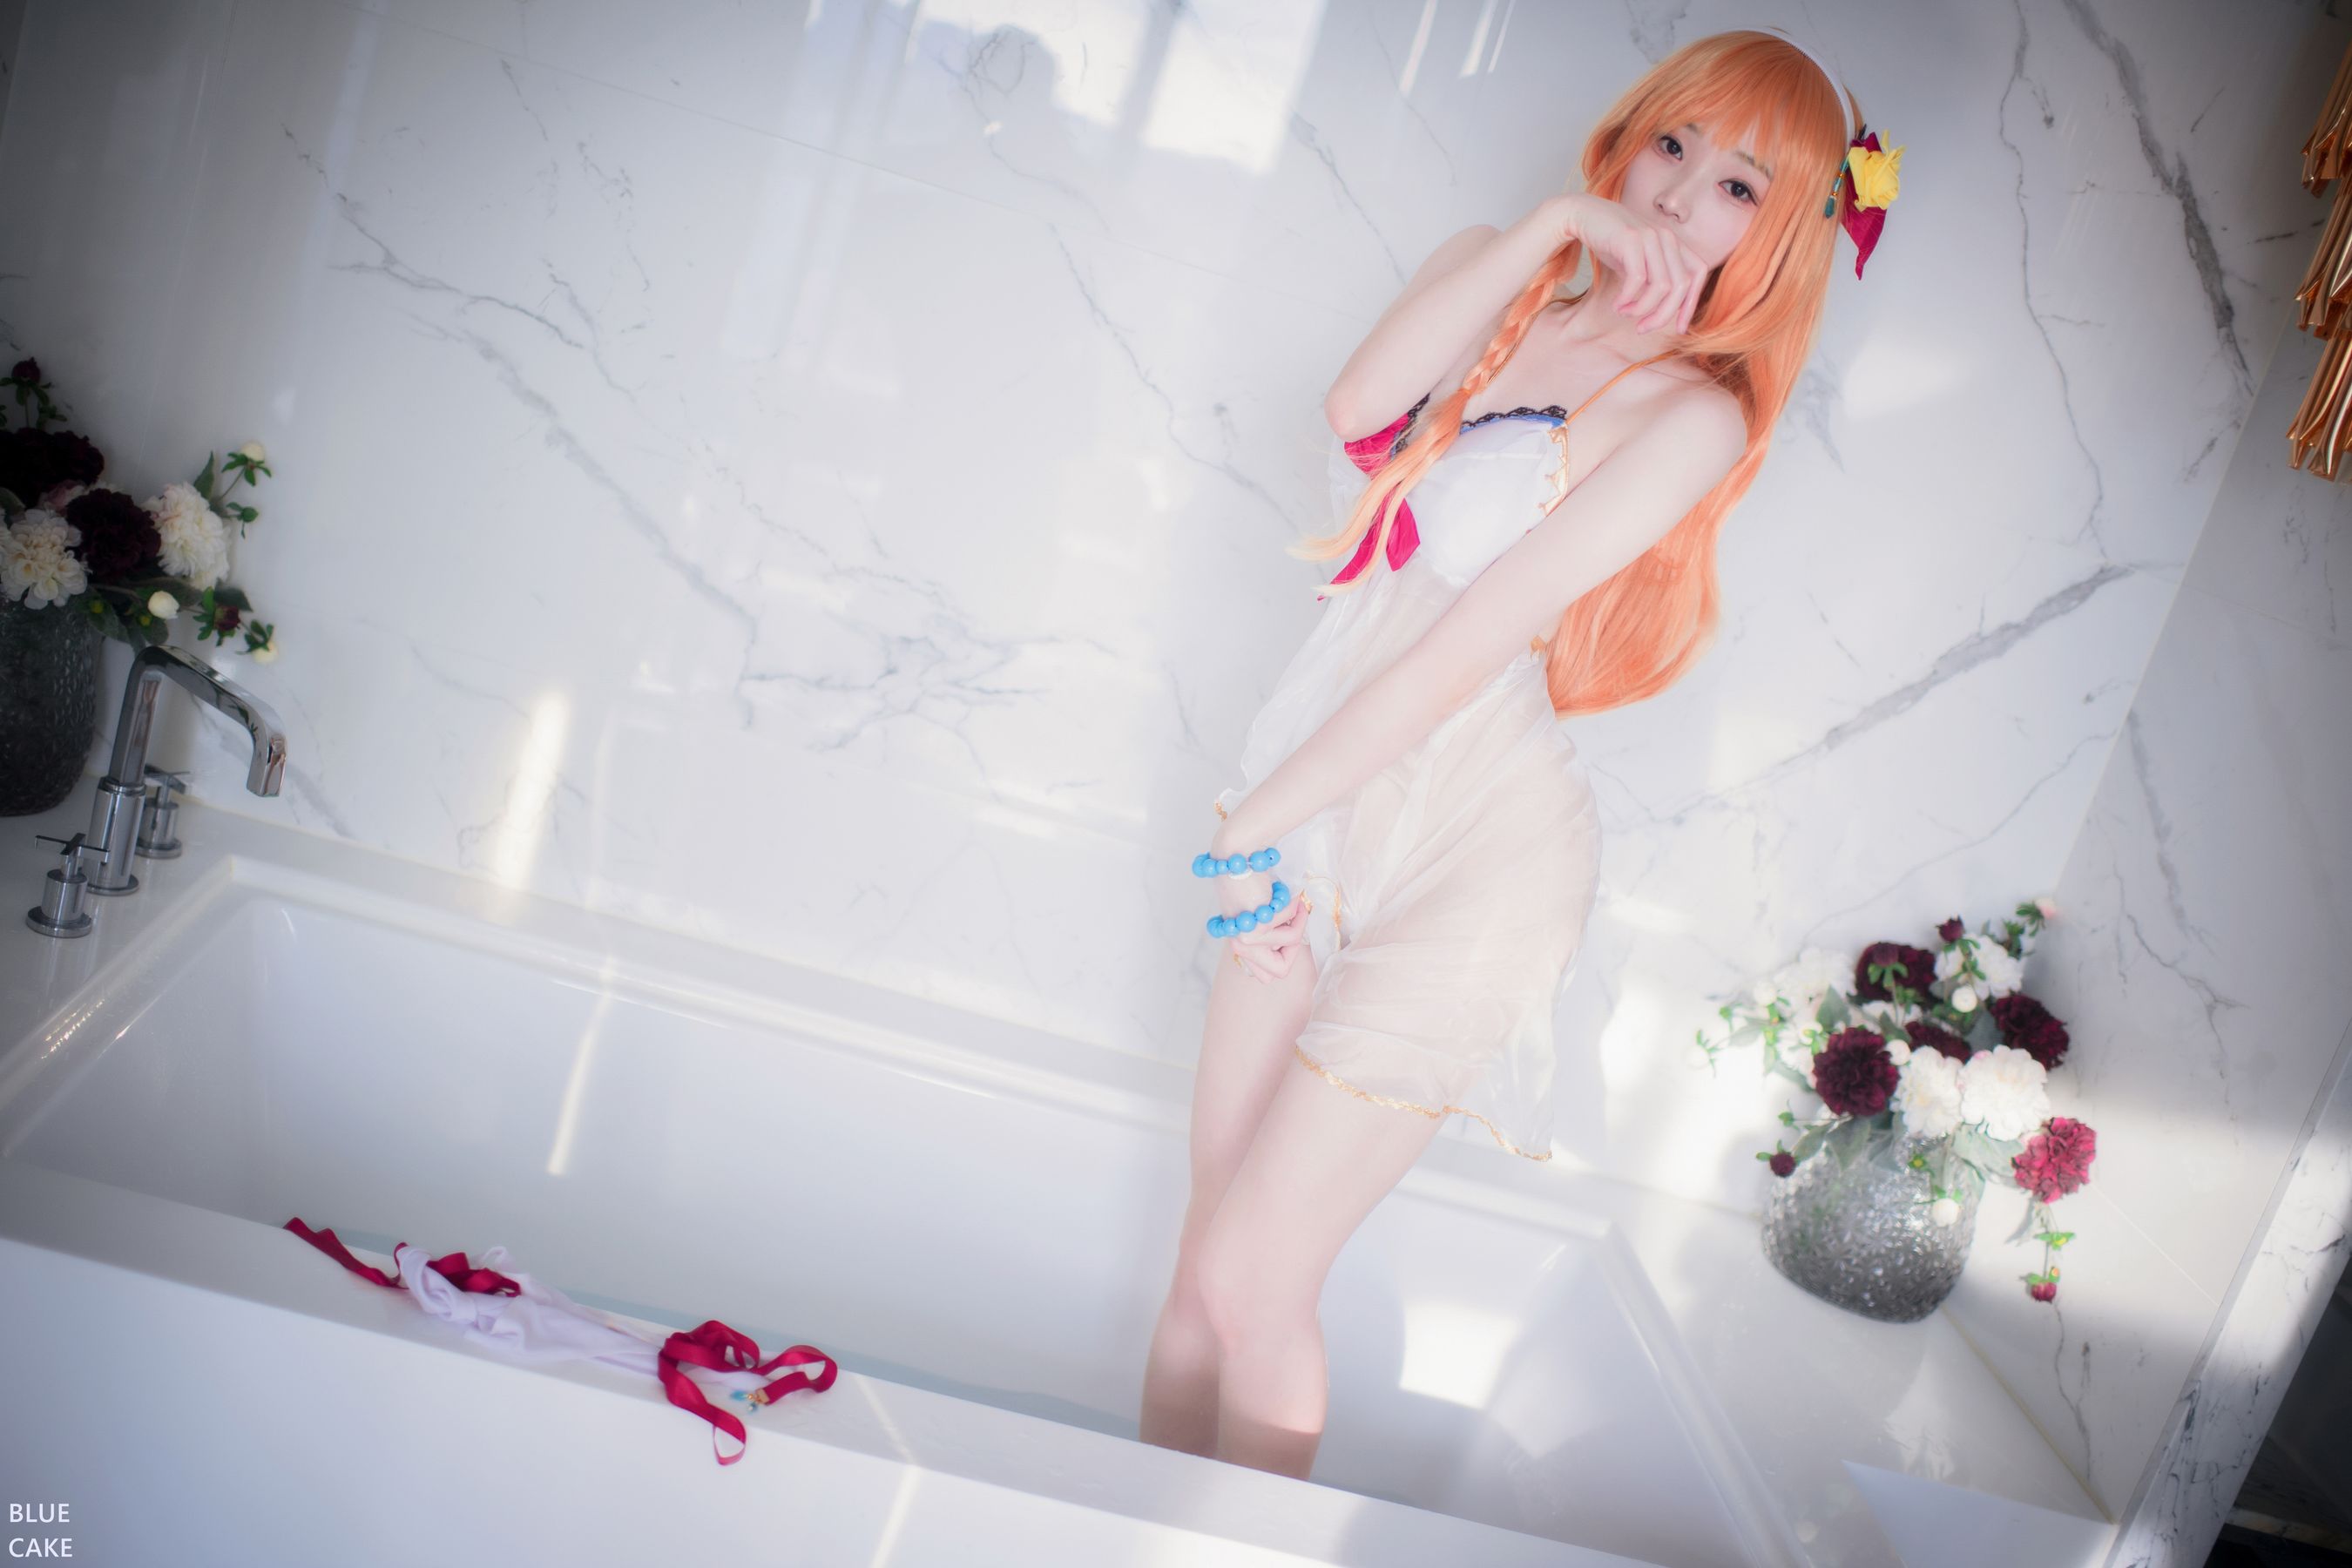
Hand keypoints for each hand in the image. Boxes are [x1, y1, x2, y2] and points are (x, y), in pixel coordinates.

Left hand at [1218, 870, 1306, 983]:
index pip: (1267, 975)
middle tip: (1292, 917)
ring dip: (1296, 917)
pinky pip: (1291, 923)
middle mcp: (1239, 945)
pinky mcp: (1256, 927)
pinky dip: (1291, 905)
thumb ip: (1271, 935)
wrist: (1238, 857)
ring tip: (1285, 898)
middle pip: (1280, 971)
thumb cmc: (1251, 881)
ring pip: (1291, 942)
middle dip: (1294, 943)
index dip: (1285, 955)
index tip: (1286, 928)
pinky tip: (1279, 891)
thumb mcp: (1261, 913)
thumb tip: (1289, 945)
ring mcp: (1246, 939)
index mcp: (1239, 944)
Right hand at [1555, 192, 1709, 335]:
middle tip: (1642, 329)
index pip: (1697, 275)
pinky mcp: (1631, 239)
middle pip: (1679, 287)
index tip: (1678, 328)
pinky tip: (1616, 304)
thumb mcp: (1638, 264)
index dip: (1691, 304)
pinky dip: (1627, 298)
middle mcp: (1667, 237)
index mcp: (1674, 243)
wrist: (1584, 215)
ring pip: (1661, 286)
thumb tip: (1663, 312)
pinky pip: (1638, 279)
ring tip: (1624, 313)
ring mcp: (1650, 236)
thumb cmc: (1612, 243)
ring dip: (1642, 309)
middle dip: (1662, 315)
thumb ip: (1654, 282)